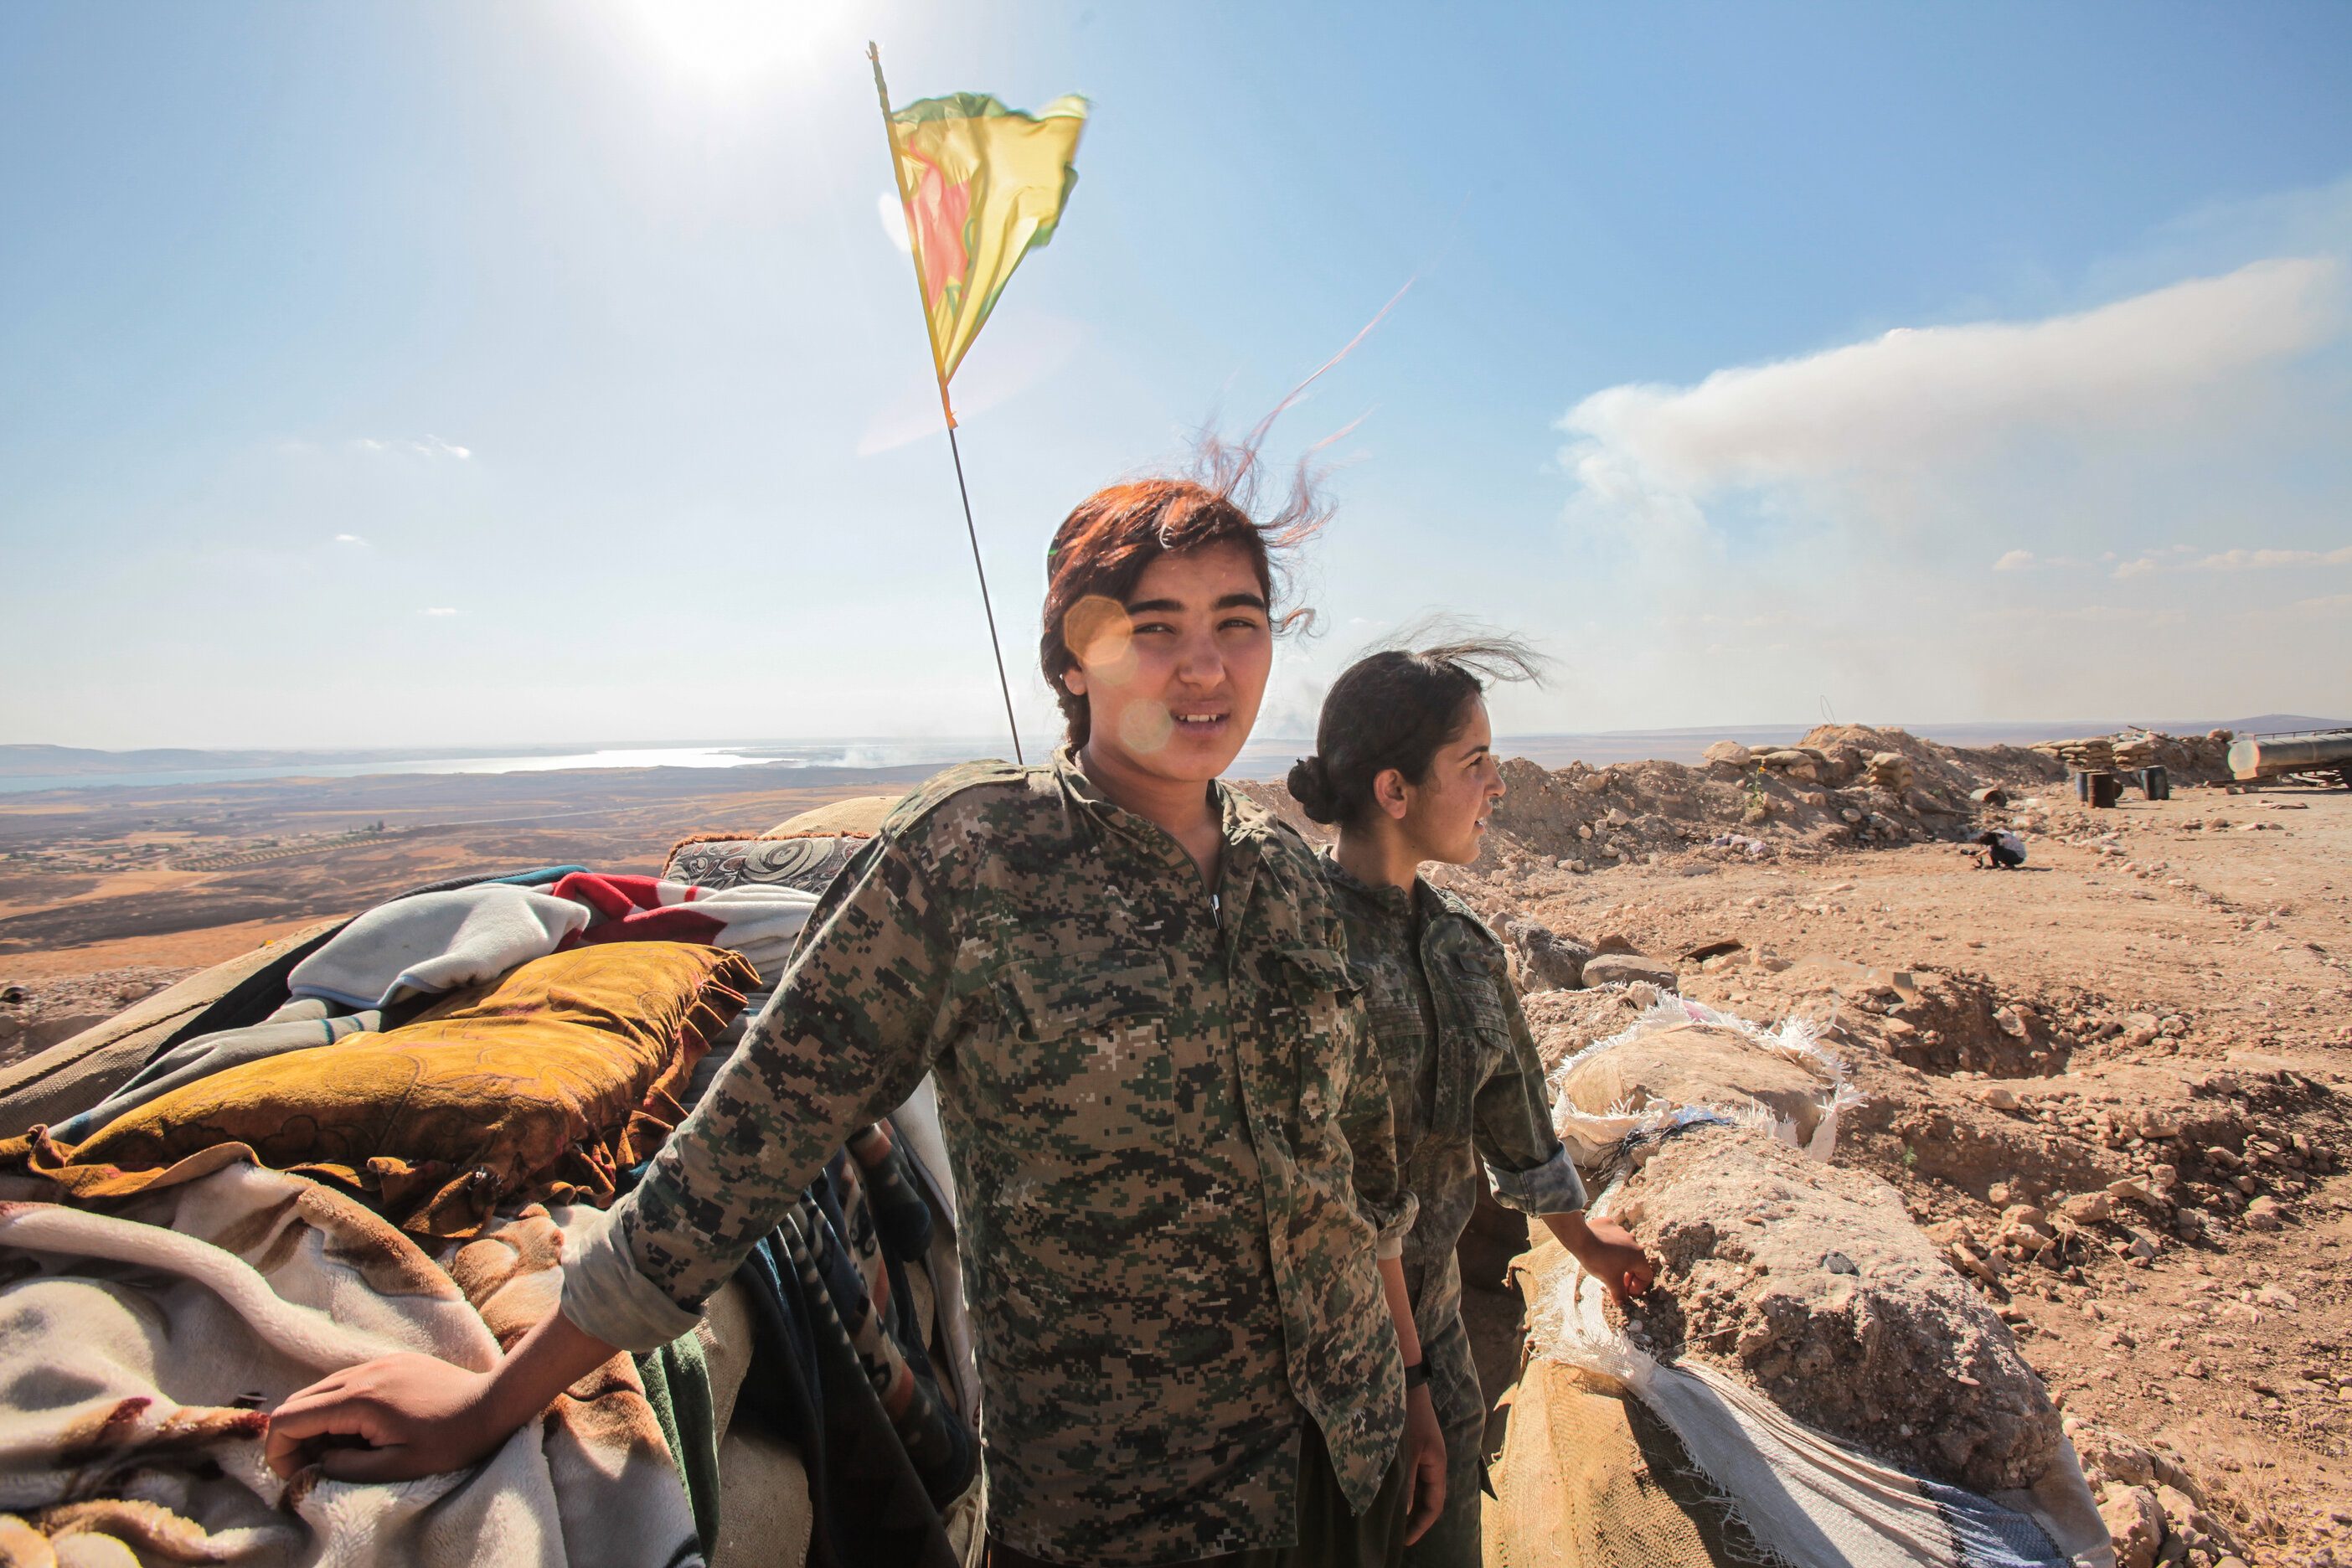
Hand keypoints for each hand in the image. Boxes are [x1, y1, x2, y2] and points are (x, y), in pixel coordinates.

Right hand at [266, 1353, 511, 1482]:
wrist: (494, 1404)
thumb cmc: (451, 1441)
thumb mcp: (398, 1467)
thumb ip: (347, 1467)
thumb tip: (315, 1462)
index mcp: (359, 1399)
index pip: (289, 1418)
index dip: (279, 1451)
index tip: (297, 1475)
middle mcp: (362, 1373)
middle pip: (298, 1400)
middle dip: (293, 1437)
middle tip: (315, 1467)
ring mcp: (377, 1363)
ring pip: (321, 1389)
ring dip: (316, 1421)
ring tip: (341, 1451)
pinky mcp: (392, 1361)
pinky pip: (346, 1382)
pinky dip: (338, 1406)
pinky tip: (362, 1429)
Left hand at [1400, 1382, 1447, 1544]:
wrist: (1403, 1382)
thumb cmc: (1407, 1416)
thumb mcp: (1406, 1453)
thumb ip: (1404, 1483)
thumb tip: (1402, 1513)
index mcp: (1437, 1465)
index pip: (1434, 1505)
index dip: (1420, 1525)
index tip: (1405, 1541)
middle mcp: (1431, 1461)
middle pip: (1425, 1498)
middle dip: (1412, 1518)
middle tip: (1394, 1535)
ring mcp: (1420, 1453)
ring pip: (1414, 1486)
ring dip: (1404, 1502)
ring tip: (1387, 1518)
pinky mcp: (1409, 1445)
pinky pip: (1406, 1473)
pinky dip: (1398, 1486)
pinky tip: (1383, 1492)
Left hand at [1547, 1210, 1654, 1307]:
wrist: (1580, 1238)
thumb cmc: (1598, 1260)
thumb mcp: (1611, 1281)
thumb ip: (1619, 1294)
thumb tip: (1622, 1302)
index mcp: (1638, 1255)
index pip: (1646, 1276)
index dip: (1638, 1288)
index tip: (1626, 1293)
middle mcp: (1633, 1242)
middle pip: (1636, 1264)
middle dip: (1628, 1277)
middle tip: (1618, 1285)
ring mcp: (1621, 1231)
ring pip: (1624, 1251)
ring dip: (1619, 1263)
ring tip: (1607, 1270)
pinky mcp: (1609, 1225)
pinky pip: (1613, 1240)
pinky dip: (1610, 1249)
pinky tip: (1599, 1253)